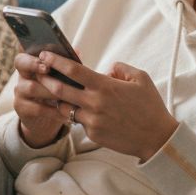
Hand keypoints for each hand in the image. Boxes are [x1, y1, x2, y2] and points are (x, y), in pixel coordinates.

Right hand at [11, 51, 70, 147]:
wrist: (47, 119)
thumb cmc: (58, 93)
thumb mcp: (62, 78)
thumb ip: (66, 65)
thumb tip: (77, 51)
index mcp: (32, 62)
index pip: (26, 49)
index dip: (32, 50)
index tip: (43, 53)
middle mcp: (23, 74)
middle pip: (20, 62)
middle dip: (33, 64)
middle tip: (47, 68)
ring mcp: (20, 91)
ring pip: (31, 87)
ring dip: (50, 90)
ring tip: (66, 94)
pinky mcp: (21, 108)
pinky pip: (36, 107)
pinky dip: (52, 110)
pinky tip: (64, 112)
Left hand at [33, 52, 179, 161]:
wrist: (157, 138)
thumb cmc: (150, 106)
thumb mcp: (141, 78)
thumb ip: (120, 68)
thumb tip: (105, 69)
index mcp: (105, 86)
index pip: (73, 70)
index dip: (56, 61)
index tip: (44, 56)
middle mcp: (95, 103)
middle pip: (60, 89)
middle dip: (45, 80)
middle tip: (38, 73)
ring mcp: (92, 121)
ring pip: (65, 108)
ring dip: (60, 100)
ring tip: (58, 93)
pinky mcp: (92, 135)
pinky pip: (78, 122)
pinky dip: (78, 115)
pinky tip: (82, 111)